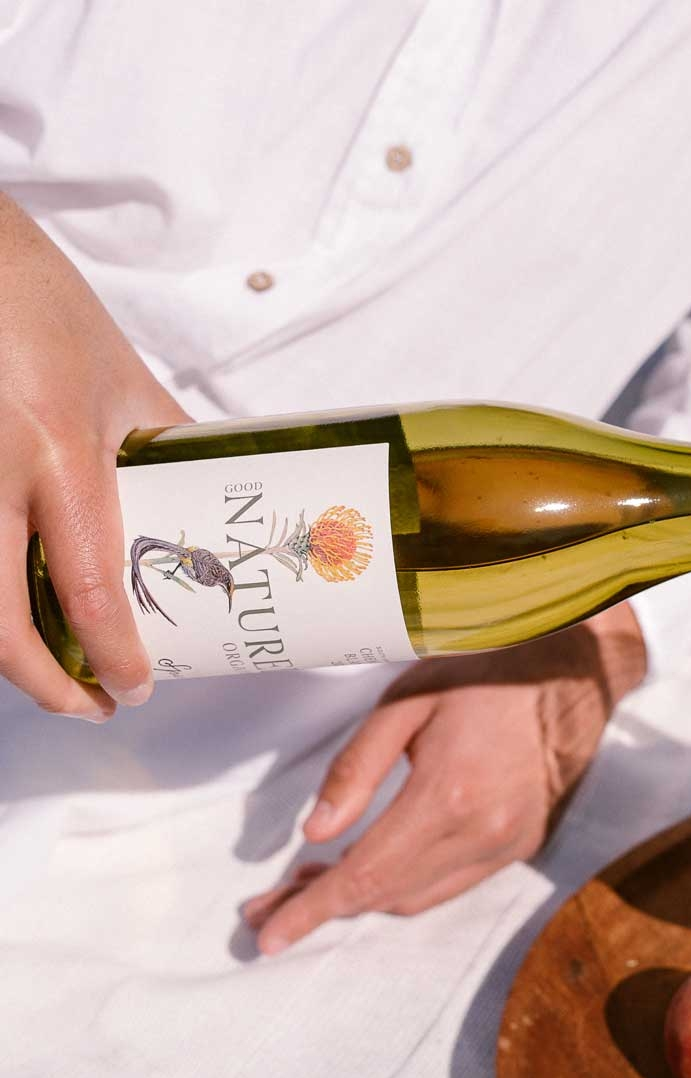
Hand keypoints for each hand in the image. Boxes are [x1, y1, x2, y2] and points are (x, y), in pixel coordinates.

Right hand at [0, 192, 191, 718]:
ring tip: (49, 673)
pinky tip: (13, 611)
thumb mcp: (118, 374)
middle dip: (44, 685)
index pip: (87, 588)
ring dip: (6, 653)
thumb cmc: (35, 300)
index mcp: (59, 449)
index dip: (113, 655)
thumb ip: (164, 439)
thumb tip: (212, 498)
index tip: (132, 688)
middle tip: (87, 705)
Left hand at [242, 603, 647, 952]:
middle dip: (322, 907)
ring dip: (361, 899)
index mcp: (448, 795)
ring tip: (311, 884)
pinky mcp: (521, 846)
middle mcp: (482, 834)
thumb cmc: (482, 675)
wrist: (570, 675)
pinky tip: (370, 867)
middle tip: (269, 905)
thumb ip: (355, 770)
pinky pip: (449, 885)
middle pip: (385, 895)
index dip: (312, 909)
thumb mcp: (403, 703)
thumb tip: (315, 835)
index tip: (268, 936)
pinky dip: (403, 886)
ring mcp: (507, 846)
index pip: (365, 874)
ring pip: (416, 898)